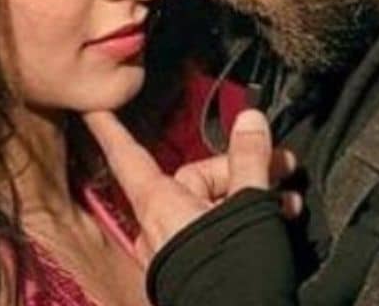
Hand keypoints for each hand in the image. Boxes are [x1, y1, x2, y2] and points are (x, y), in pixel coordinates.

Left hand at [84, 109, 300, 265]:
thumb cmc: (235, 269)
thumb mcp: (250, 206)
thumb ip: (250, 160)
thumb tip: (250, 118)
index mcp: (160, 204)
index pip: (129, 155)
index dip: (111, 129)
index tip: (91, 109)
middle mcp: (159, 226)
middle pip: (196, 179)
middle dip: (243, 170)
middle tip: (282, 167)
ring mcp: (174, 251)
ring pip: (211, 206)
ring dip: (251, 197)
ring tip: (288, 202)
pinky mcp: (192, 269)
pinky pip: (213, 232)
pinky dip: (242, 222)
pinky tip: (278, 221)